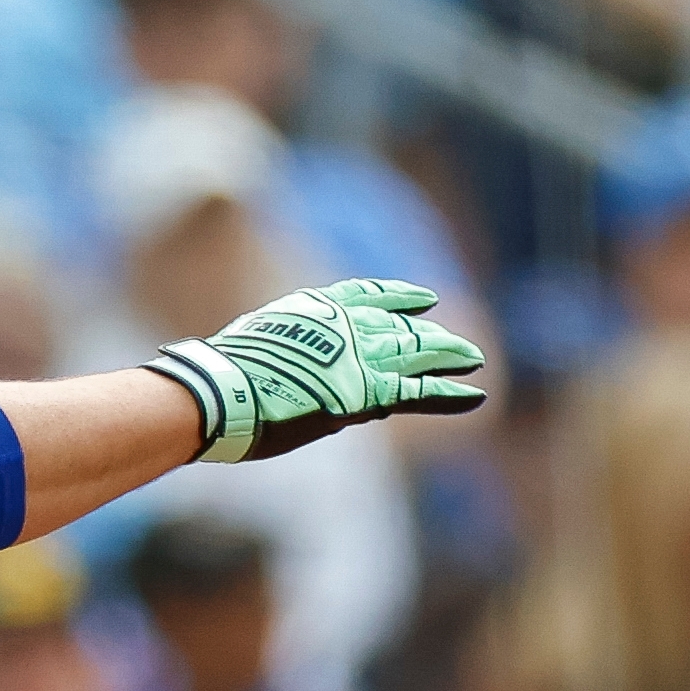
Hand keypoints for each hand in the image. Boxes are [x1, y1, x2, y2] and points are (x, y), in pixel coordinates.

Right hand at [147, 278, 485, 462]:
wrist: (213, 394)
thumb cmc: (214, 381)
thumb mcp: (249, 352)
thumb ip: (279, 357)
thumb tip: (283, 376)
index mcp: (308, 311)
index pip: (362, 295)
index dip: (396, 296)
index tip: (422, 298)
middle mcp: (338, 326)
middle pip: (395, 325)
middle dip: (427, 334)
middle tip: (456, 344)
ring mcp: (353, 356)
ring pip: (414, 352)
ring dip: (447, 356)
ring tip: (473, 359)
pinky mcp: (364, 391)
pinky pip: (418, 391)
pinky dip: (448, 393)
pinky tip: (476, 395)